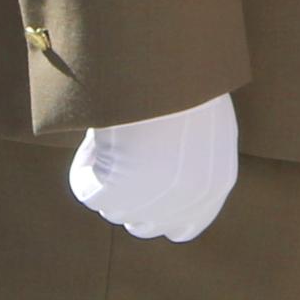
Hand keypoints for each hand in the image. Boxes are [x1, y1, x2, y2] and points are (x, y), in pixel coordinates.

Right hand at [68, 96, 238, 240]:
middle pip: (143, 226)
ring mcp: (148, 204)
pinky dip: (85, 165)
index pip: (183, 228)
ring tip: (114, 134)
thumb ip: (194, 159)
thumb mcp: (205, 123)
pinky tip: (97, 137)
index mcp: (215, 185)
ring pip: (113, 208)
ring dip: (107, 175)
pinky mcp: (113, 195)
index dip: (161, 212)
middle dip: (129, 199)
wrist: (164, 71)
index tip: (143, 185)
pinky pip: (86, 189)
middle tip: (121, 157)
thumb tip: (163, 169)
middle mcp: (185, 203)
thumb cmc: (185, 83)